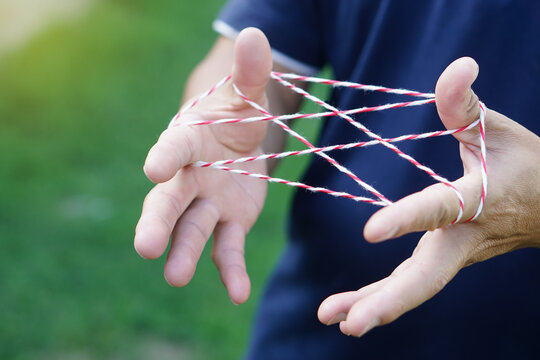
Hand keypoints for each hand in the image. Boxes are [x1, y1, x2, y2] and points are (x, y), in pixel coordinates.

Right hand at [134, 28, 272, 304]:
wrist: (238, 141)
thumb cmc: (233, 115)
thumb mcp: (245, 94)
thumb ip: (250, 73)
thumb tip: (257, 36)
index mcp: (188, 141)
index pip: (173, 148)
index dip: (164, 156)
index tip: (155, 168)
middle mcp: (188, 178)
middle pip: (168, 202)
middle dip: (158, 223)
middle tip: (145, 247)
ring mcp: (207, 204)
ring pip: (192, 231)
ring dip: (184, 253)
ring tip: (176, 276)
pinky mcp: (229, 223)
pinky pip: (227, 249)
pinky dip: (230, 271)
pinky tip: (237, 293)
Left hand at [318, 57, 539, 335]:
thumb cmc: (521, 163)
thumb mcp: (496, 130)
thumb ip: (467, 104)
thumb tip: (459, 64)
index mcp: (476, 199)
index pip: (438, 208)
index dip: (408, 218)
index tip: (371, 231)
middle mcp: (463, 236)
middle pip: (426, 275)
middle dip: (388, 300)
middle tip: (350, 323)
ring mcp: (453, 255)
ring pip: (414, 288)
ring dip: (373, 306)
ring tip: (332, 318)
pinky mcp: (444, 261)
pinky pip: (409, 284)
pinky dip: (378, 298)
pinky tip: (346, 312)